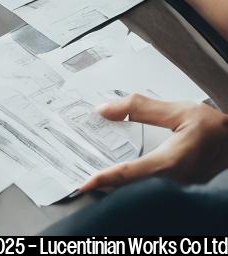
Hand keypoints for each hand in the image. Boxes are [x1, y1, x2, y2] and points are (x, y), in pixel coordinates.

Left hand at [80, 95, 227, 191]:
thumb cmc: (216, 128)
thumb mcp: (179, 111)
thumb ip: (140, 109)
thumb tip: (106, 109)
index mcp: (172, 162)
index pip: (131, 173)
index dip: (106, 179)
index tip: (86, 183)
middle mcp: (175, 180)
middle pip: (132, 188)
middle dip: (108, 187)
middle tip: (85, 182)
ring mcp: (179, 188)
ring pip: (143, 191)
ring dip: (120, 187)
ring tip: (99, 182)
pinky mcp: (182, 189)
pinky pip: (153, 190)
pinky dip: (135, 185)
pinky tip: (123, 180)